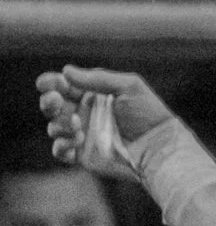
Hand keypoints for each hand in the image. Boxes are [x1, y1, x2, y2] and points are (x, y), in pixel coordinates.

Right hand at [37, 65, 172, 176]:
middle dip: (49, 101)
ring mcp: (83, 134)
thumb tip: (66, 71)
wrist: (159, 148)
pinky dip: (61, 145)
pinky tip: (73, 141)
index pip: (64, 85)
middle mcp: (85, 112)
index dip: (51, 83)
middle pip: (53, 105)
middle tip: (55, 101)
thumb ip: (98, 79)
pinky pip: (60, 150)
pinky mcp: (83, 154)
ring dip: (59, 124)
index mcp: (94, 94)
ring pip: (55, 126)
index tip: (47, 83)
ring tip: (77, 124)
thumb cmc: (148, 114)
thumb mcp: (129, 88)